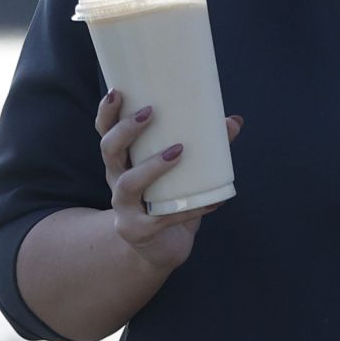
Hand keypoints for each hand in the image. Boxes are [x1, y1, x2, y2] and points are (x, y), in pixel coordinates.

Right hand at [96, 89, 242, 275]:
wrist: (161, 249)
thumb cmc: (170, 199)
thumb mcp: (183, 171)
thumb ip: (207, 147)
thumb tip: (233, 121)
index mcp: (123, 161)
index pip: (106, 133)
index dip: (107, 113)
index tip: (117, 91)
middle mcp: (117, 180)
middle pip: (109, 151)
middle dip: (126, 130)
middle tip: (150, 112)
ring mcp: (124, 208)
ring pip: (128, 184)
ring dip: (151, 166)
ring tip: (178, 151)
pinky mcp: (138, 231)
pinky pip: (162, 218)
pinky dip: (189, 209)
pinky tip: (211, 202)